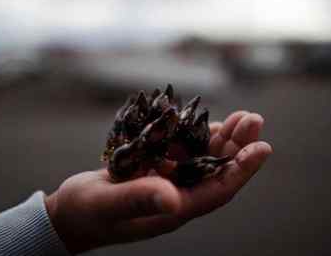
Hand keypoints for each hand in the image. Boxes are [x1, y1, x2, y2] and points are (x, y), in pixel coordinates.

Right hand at [45, 111, 272, 253]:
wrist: (68, 214)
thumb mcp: (109, 204)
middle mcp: (176, 196)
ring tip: (241, 117)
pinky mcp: (154, 169)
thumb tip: (174, 199)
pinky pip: (182, 151)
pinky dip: (195, 135)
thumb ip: (139, 199)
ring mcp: (167, 181)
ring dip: (222, 138)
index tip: (263, 148)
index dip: (242, 170)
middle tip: (254, 119)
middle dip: (238, 146)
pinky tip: (206, 122)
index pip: (217, 190)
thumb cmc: (86, 214)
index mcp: (173, 210)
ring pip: (203, 158)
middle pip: (216, 170)